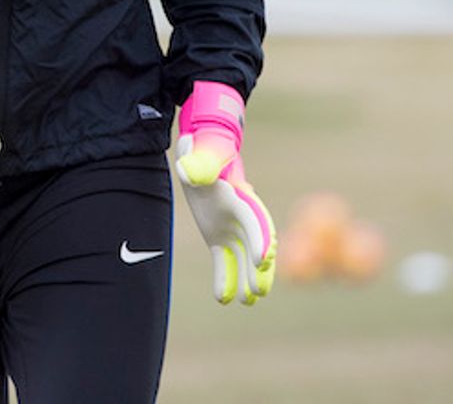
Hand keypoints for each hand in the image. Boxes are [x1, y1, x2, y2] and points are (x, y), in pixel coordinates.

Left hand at [175, 81, 276, 304]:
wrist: (202, 155)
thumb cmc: (203, 151)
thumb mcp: (199, 152)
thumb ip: (196, 160)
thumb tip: (187, 171)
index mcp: (238, 195)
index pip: (253, 219)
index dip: (259, 238)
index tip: (264, 259)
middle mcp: (239, 215)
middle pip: (254, 244)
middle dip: (258, 268)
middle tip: (259, 290)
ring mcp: (231, 228)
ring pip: (243, 258)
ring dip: (247, 279)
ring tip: (249, 301)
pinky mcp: (218, 238)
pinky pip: (224, 262)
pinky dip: (225, 279)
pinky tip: (222, 299)